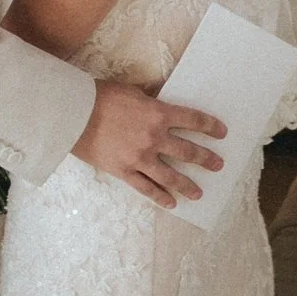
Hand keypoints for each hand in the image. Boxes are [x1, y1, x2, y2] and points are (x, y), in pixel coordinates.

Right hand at [72, 80, 225, 209]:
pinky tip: (171, 203)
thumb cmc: (101, 97)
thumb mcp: (131, 91)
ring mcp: (140, 157)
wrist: (75, 114)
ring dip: (187, 185)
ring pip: (171, 176)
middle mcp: (154, 138)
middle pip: (187, 151)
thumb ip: (150, 99)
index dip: (210, 126)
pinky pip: (146, 188)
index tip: (221, 133)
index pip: (192, 120)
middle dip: (206, 159)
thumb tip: (160, 97)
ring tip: (198, 193)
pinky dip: (160, 197)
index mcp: (158, 114)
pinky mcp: (124, 171)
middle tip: (217, 165)